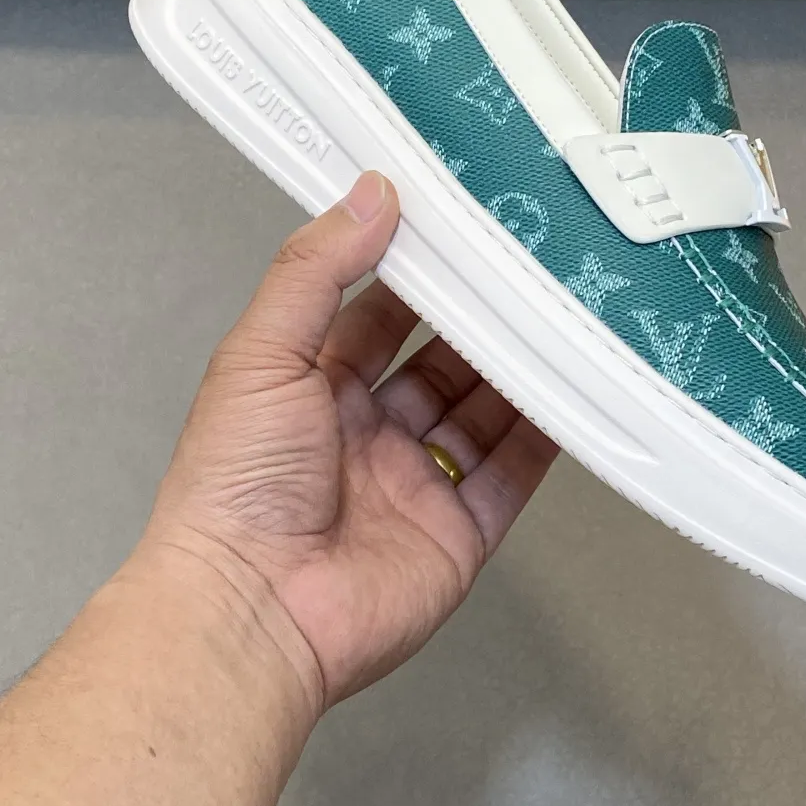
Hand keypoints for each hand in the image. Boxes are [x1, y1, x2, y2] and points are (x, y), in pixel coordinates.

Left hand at [141, 172, 556, 717]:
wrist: (252, 612)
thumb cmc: (234, 487)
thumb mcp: (262, 353)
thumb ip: (316, 270)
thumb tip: (368, 194)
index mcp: (312, 390)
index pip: (378, 316)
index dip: (418, 275)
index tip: (463, 231)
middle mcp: (366, 436)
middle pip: (440, 365)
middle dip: (481, 322)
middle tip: (529, 272)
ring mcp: (414, 486)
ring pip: (483, 415)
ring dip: (518, 372)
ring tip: (562, 319)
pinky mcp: (456, 534)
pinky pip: (511, 476)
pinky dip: (545, 438)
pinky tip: (572, 396)